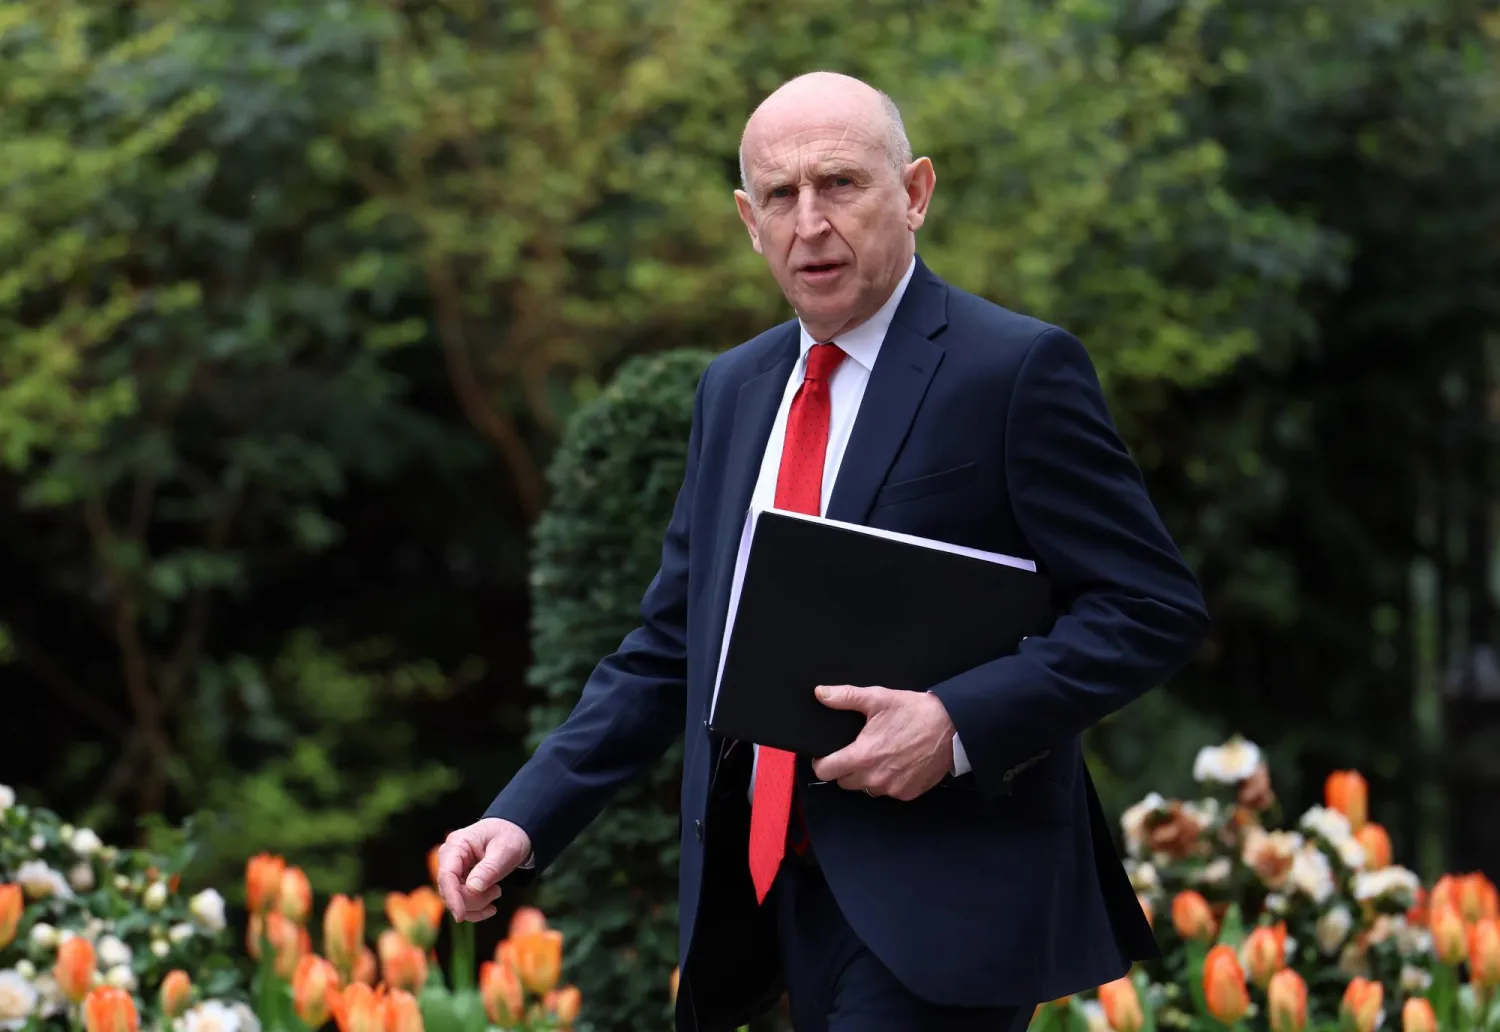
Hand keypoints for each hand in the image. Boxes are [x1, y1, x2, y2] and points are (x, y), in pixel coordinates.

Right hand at [435, 817, 531, 922]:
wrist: (513, 832)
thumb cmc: (509, 836)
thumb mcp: (505, 850)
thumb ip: (489, 869)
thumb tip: (472, 889)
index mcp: (457, 844)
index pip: (447, 875)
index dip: (452, 897)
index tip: (460, 916)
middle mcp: (449, 857)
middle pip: (450, 890)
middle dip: (473, 900)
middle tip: (498, 891)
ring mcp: (453, 869)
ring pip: (455, 898)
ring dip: (477, 904)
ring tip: (497, 891)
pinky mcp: (458, 879)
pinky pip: (461, 900)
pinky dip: (475, 908)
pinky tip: (490, 908)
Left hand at [809, 686, 956, 800]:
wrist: (951, 727)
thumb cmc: (913, 711)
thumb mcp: (878, 698)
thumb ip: (846, 697)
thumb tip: (821, 693)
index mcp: (863, 755)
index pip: (826, 772)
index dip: (822, 763)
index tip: (826, 755)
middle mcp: (875, 777)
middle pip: (844, 782)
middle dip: (846, 768)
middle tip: (859, 750)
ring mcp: (893, 788)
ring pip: (866, 788)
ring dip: (867, 776)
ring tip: (881, 755)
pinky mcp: (908, 794)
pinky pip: (888, 791)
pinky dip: (888, 781)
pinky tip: (897, 763)